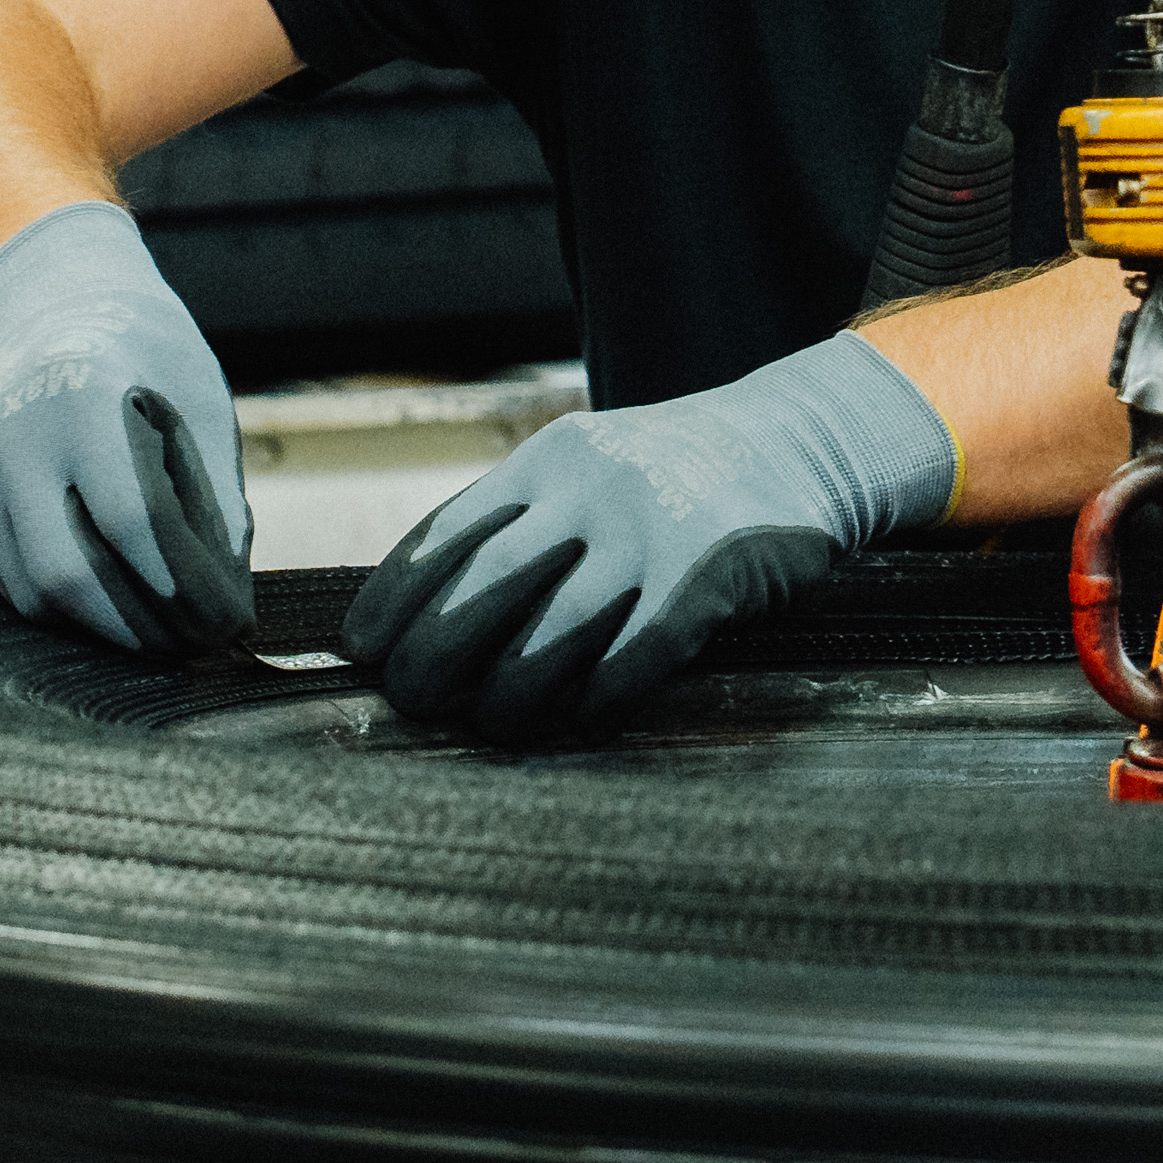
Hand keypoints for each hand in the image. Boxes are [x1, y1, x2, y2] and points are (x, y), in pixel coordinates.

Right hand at [0, 202, 252, 651]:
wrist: (51, 308)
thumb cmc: (145, 362)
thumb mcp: (199, 405)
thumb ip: (215, 501)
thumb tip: (225, 608)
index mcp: (82, 393)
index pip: (132, 520)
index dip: (183, 586)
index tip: (227, 623)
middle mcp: (8, 433)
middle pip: (67, 575)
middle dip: (138, 630)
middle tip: (190, 647)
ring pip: (31, 593)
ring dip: (100, 626)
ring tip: (156, 625)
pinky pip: (4, 578)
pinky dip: (58, 600)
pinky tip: (100, 582)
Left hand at [343, 332, 959, 739]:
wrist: (800, 440)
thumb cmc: (675, 477)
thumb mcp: (591, 469)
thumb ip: (527, 521)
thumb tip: (431, 611)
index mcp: (546, 460)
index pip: (447, 532)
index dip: (395, 596)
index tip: (362, 649)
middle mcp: (587, 489)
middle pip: (484, 583)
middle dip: (435, 651)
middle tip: (411, 701)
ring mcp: (649, 529)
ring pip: (554, 628)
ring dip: (512, 690)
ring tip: (494, 722)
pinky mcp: (707, 572)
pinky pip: (636, 651)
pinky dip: (600, 695)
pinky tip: (584, 719)